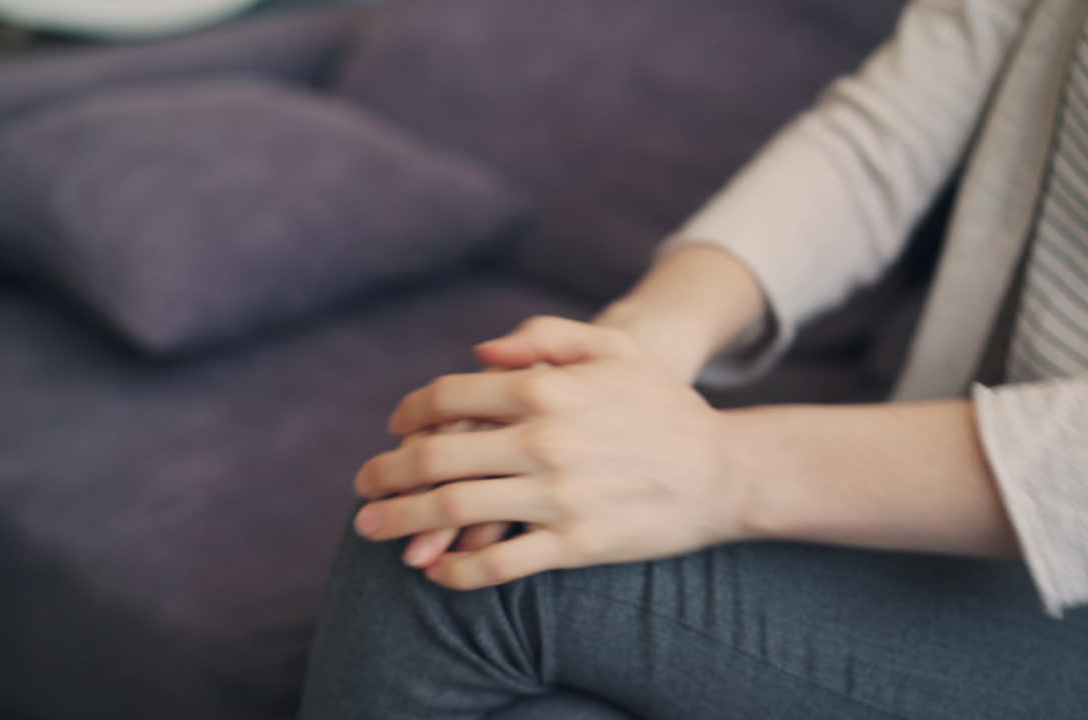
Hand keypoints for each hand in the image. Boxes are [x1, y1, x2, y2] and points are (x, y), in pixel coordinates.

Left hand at [354, 318, 749, 589]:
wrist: (725, 471)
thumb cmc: (664, 405)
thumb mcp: (614, 348)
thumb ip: (545, 336)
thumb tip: (479, 352)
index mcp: (544, 388)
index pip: (447, 398)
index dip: (408, 414)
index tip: (395, 430)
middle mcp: (542, 440)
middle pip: (435, 458)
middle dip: (385, 473)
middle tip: (362, 486)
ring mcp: (558, 496)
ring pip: (454, 512)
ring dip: (401, 522)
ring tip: (371, 529)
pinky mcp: (576, 544)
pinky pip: (500, 565)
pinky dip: (457, 571)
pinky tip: (435, 571)